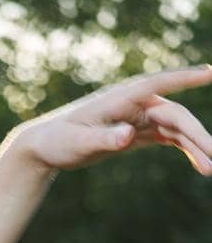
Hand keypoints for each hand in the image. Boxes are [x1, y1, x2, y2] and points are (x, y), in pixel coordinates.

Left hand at [14, 63, 211, 175]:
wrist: (46, 145)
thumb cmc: (59, 140)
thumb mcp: (79, 143)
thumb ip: (105, 138)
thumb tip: (129, 135)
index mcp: (122, 98)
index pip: (160, 83)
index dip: (186, 78)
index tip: (210, 73)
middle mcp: (135, 104)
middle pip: (175, 116)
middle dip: (197, 136)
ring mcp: (138, 117)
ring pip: (175, 129)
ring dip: (194, 147)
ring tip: (210, 169)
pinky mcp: (137, 132)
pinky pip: (167, 139)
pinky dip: (183, 150)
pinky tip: (199, 164)